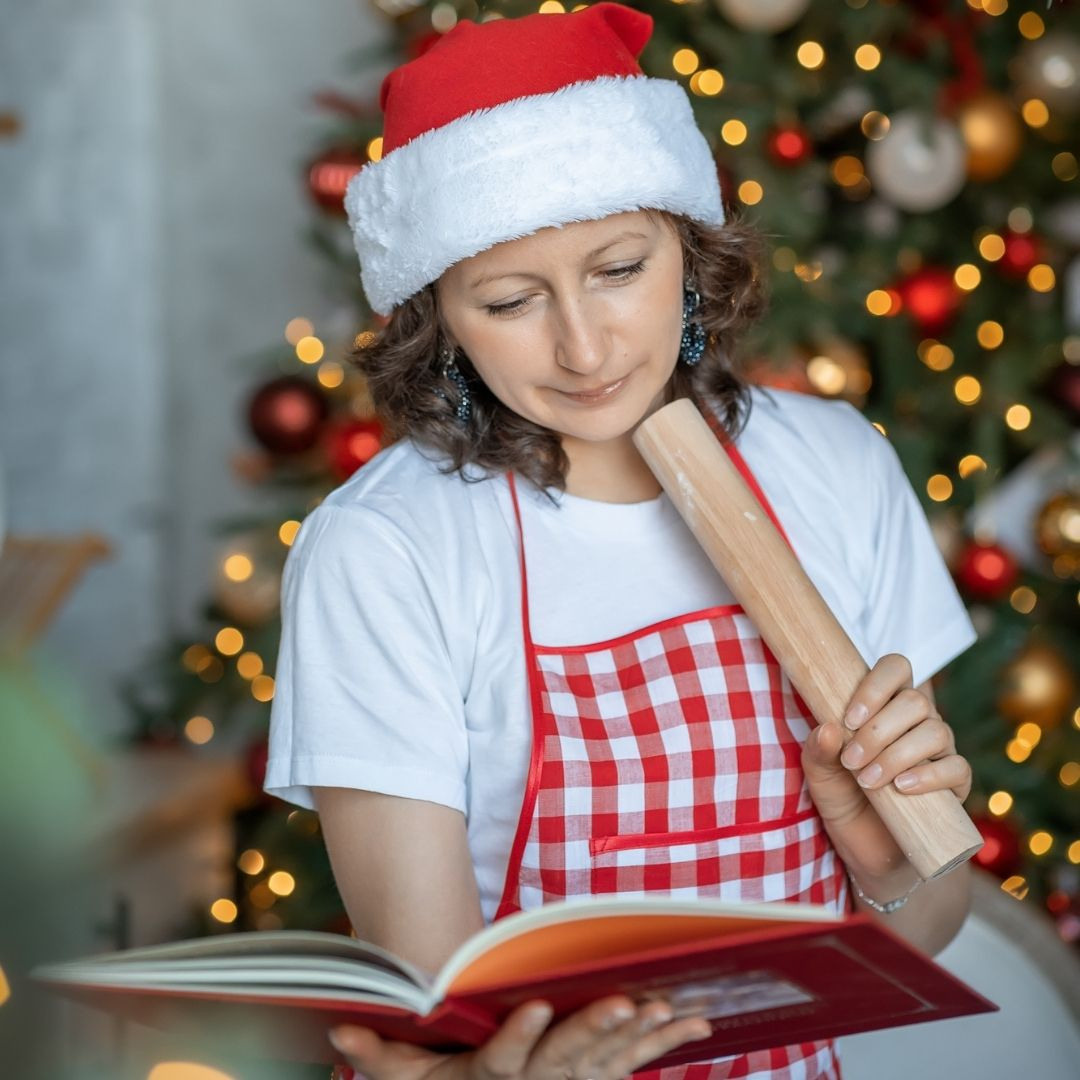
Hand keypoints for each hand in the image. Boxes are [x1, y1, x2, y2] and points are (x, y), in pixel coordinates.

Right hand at [328, 995, 711, 1079]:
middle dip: (595, 1031)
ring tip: (667, 1007)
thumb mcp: (409, 1077)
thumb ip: (380, 1056)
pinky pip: (634, 1061)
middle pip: (567, 1061)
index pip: (506, 1061)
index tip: (538, 1005)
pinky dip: (663, 1041)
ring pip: (608, 1061)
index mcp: (490, 1079)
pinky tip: (696, 1020)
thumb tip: (338, 1026)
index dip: (522, 1037)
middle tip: (622, 1001)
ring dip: (640, 1035)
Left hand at [800, 653, 972, 880]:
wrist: (867, 847)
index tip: (849, 718)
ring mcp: (939, 751)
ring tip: (868, 780)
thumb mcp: (819, 774)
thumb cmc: (843, 797)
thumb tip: (828, 728)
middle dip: (879, 730)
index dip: (876, 685)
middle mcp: (917, 721)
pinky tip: (903, 787)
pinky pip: (957, 768)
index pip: (896, 668)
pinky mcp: (955, 784)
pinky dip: (929, 776)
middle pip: (915, 701)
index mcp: (885, 705)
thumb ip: (818, 750)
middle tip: (852, 760)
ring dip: (897, 754)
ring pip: (936, 731)